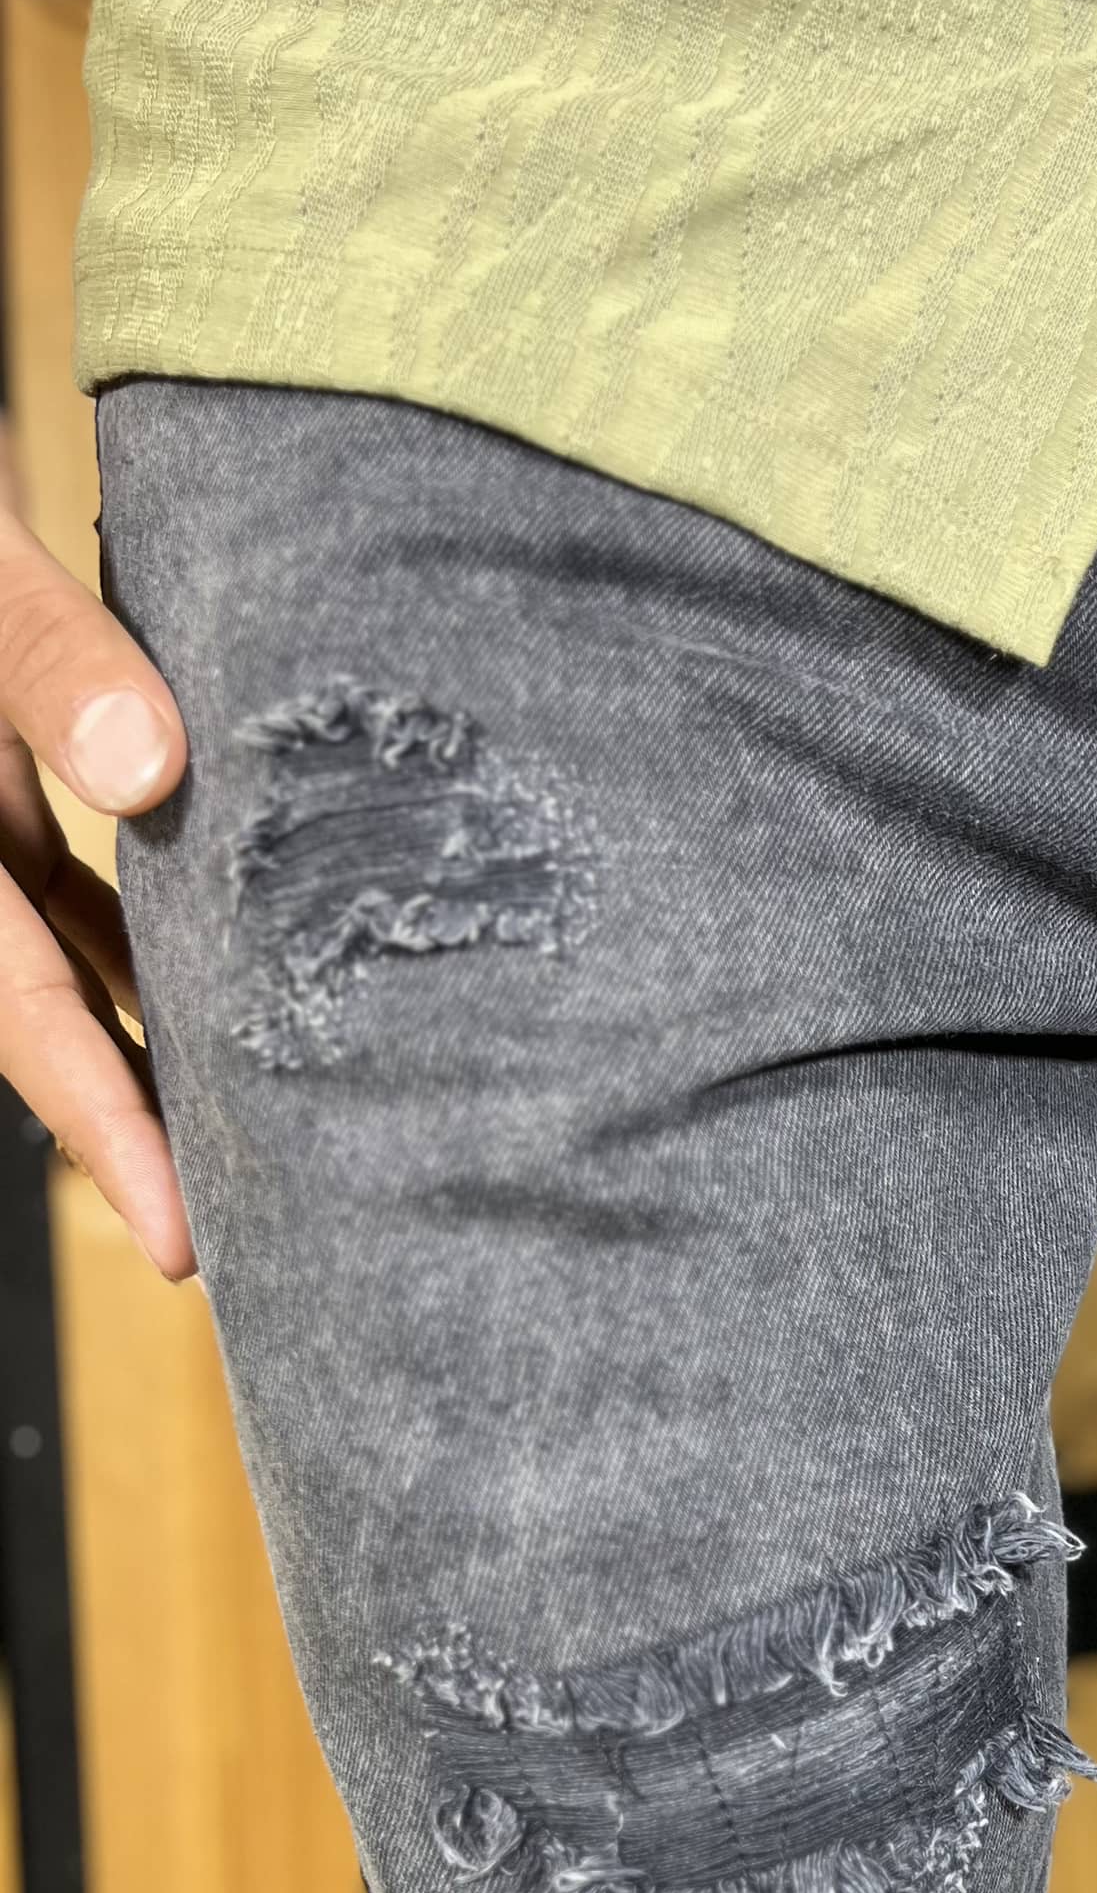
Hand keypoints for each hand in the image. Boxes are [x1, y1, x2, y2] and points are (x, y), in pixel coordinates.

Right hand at [0, 425, 192, 1277]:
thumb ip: (47, 653)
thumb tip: (152, 771)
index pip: (23, 1013)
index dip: (104, 1131)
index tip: (182, 1239)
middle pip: (55, 1016)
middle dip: (152, 1121)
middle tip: (270, 1218)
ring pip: (74, 957)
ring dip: (163, 1033)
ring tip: (273, 1122)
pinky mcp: (7, 774)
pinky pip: (80, 888)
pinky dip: (156, 935)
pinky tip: (241, 974)